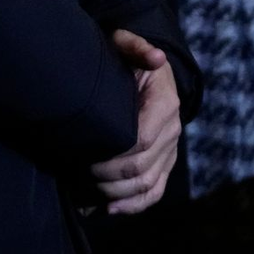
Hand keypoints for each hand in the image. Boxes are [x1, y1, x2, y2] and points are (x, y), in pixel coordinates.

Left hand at [88, 29, 181, 214]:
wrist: (149, 71)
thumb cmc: (131, 57)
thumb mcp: (127, 44)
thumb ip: (136, 46)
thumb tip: (155, 57)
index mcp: (165, 103)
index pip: (141, 140)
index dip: (114, 155)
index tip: (87, 157)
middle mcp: (173, 130)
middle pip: (142, 167)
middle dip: (109, 177)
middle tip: (80, 173)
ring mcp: (171, 149)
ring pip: (149, 184)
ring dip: (118, 194)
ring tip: (90, 193)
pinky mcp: (166, 161)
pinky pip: (156, 190)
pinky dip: (135, 205)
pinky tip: (110, 209)